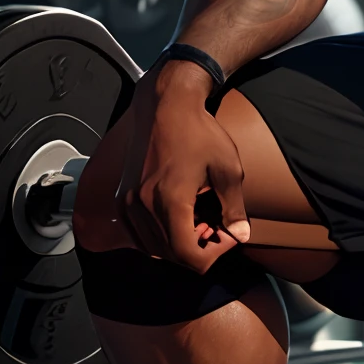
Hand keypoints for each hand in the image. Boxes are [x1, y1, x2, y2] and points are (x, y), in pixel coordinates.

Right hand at [115, 62, 248, 271]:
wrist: (167, 108)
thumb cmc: (200, 134)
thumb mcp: (228, 169)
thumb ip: (233, 207)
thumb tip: (241, 236)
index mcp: (169, 201)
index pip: (187, 254)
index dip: (212, 255)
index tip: (228, 236)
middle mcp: (142, 207)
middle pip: (169, 255)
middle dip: (197, 250)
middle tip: (218, 228)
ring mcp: (128, 203)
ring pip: (152, 247)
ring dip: (178, 244)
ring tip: (201, 221)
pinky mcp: (122, 198)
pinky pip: (139, 234)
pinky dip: (160, 236)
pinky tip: (181, 217)